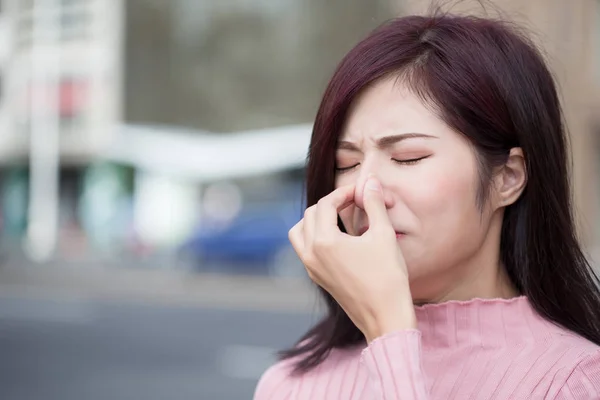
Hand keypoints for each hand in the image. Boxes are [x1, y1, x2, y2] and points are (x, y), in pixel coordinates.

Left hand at [289, 176, 415, 342]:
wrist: (386, 318)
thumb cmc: (387, 277)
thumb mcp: (383, 236)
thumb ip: (373, 205)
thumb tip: (370, 182)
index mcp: (323, 242)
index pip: (326, 204)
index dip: (343, 193)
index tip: (360, 191)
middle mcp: (311, 254)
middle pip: (310, 215)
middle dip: (330, 204)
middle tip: (353, 201)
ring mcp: (312, 268)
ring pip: (300, 233)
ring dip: (316, 219)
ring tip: (339, 217)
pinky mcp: (318, 278)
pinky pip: (305, 249)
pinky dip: (316, 237)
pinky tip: (339, 238)